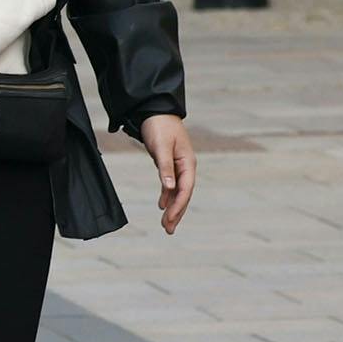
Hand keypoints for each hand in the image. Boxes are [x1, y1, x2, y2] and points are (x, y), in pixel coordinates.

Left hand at [138, 113, 197, 232]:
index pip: (185, 189)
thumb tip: (169, 189)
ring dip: (172, 207)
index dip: (178, 206)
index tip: (169, 219)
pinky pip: (171, 185)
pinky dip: (167, 196)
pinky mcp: (170, 164)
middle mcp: (186, 166)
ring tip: (166, 224)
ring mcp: (179, 166)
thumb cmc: (159, 127)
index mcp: (188, 163)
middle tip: (168, 229)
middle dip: (176, 212)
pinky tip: (162, 206)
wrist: (155, 111)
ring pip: (177, 191)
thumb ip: (165, 168)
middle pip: (183, 194)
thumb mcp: (161, 147)